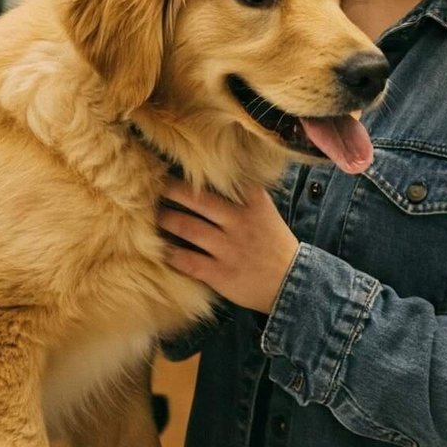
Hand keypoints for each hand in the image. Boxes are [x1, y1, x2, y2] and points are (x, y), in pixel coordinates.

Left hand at [157, 174, 298, 314]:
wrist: (292, 283)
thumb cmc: (272, 243)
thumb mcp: (264, 211)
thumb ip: (242, 193)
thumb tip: (213, 172)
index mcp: (252, 202)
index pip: (222, 179)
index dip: (195, 172)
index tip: (172, 163)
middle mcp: (239, 221)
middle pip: (197, 199)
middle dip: (171, 190)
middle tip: (154, 186)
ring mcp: (229, 248)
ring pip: (187, 228)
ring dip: (166, 220)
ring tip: (155, 216)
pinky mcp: (220, 273)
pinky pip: (187, 260)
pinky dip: (171, 254)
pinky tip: (161, 249)